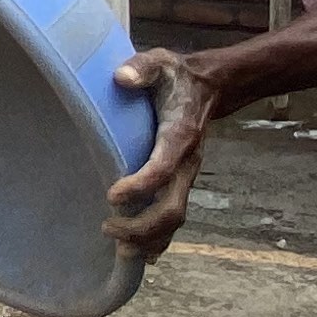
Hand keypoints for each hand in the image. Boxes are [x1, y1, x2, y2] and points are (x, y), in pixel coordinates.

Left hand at [104, 46, 226, 257]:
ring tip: (118, 247)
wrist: (209, 87)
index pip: (163, 168)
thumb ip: (142, 67)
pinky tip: (138, 254)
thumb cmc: (176, 77)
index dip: (140, 185)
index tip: (112, 194)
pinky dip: (158, 240)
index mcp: (179, 136)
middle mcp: (186, 162)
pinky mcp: (180, 183)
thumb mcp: (161, 62)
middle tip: (107, 228)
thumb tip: (121, 76)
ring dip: (148, 239)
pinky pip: (173, 218)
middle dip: (142, 226)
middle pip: (172, 208)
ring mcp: (186, 176)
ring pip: (174, 219)